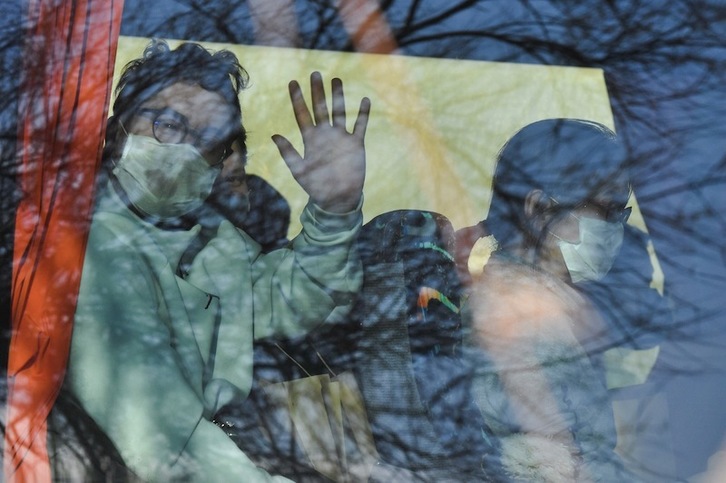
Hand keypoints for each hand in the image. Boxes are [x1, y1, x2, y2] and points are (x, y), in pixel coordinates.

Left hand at [272, 72, 370, 212]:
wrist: (338, 198)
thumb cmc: (317, 187)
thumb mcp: (299, 170)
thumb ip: (288, 153)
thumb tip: (274, 136)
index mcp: (310, 139)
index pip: (302, 114)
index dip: (297, 99)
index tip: (293, 83)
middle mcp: (325, 135)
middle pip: (320, 108)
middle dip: (317, 91)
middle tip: (315, 73)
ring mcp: (341, 137)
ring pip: (339, 112)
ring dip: (338, 97)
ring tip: (336, 80)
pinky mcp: (355, 144)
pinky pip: (359, 125)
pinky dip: (362, 114)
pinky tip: (364, 101)